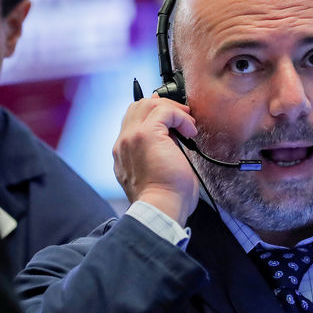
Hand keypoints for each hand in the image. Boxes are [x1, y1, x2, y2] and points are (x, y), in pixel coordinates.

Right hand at [113, 94, 199, 225]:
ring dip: (172, 110)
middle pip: (138, 106)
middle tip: (182, 118)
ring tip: (187, 124)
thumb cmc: (164, 199)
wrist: (161, 209)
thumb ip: (156, 153)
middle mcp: (123, 143)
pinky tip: (190, 131)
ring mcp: (132, 137)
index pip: (132, 121)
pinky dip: (180, 117)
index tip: (173, 120)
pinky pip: (164, 111)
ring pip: (148, 104)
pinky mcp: (147, 134)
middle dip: (163, 107)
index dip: (153, 115)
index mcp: (123, 154)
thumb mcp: (155, 173)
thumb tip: (173, 138)